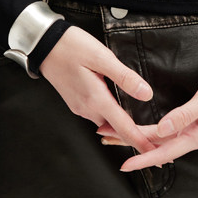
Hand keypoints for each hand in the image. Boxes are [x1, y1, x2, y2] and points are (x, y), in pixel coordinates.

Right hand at [38, 25, 155, 154]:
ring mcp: (80, 106)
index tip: (154, 153)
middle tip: (153, 141)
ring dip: (122, 128)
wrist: (43, 44)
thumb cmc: (71, 47)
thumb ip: (124, 77)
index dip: (141, 142)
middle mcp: (87, 108)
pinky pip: (97, 116)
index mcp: (96, 99)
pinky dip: (110, 119)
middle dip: (134, 137)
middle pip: (116, 130)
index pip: (124, 128)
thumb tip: (146, 93)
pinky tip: (118, 113)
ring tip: (139, 131)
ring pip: (106, 124)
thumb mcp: (102, 57)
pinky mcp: (76, 102)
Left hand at [98, 72, 197, 171]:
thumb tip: (162, 129)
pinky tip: (135, 130)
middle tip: (105, 137)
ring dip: (135, 136)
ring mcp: (190, 130)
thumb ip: (185, 115)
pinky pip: (163, 130)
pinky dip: (147, 131)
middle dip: (130, 143)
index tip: (126, 164)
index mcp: (197, 136)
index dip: (143, 158)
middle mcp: (191, 136)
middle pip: (156, 145)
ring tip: (111, 133)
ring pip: (157, 138)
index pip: (164, 151)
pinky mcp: (188, 121)